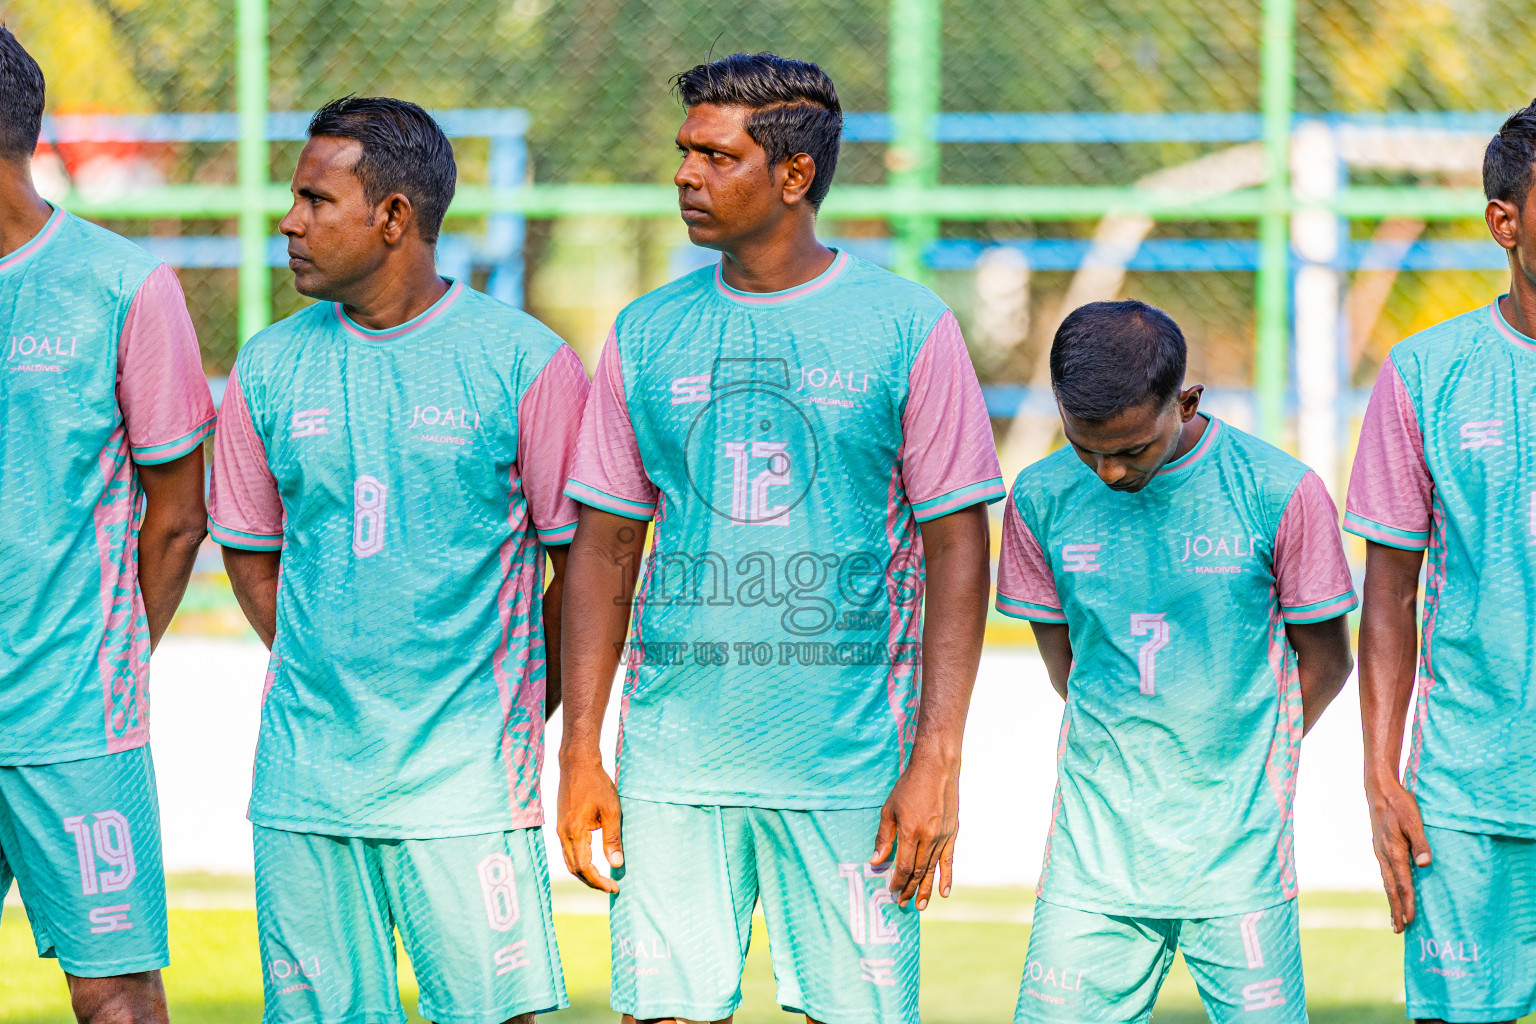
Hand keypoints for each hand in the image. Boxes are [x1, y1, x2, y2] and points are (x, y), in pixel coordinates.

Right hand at [557, 759, 622, 892]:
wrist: (577, 764)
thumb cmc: (597, 784)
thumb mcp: (611, 811)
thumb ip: (612, 839)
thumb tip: (616, 864)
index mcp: (575, 832)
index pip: (585, 867)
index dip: (599, 881)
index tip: (614, 887)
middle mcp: (563, 834)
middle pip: (575, 869)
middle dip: (592, 882)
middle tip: (611, 887)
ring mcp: (560, 830)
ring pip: (569, 861)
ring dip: (584, 874)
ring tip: (602, 880)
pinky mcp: (561, 825)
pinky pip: (567, 851)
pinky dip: (578, 862)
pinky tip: (591, 862)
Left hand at [870, 752, 958, 910]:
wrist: (937, 769)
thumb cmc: (909, 786)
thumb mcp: (889, 809)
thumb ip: (884, 838)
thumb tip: (876, 862)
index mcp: (911, 831)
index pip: (905, 865)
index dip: (898, 881)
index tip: (891, 890)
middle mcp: (929, 837)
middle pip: (919, 871)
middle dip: (909, 888)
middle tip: (902, 902)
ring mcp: (943, 836)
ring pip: (933, 869)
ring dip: (926, 888)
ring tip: (920, 905)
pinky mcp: (952, 833)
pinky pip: (949, 860)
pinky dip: (946, 877)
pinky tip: (943, 892)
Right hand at [1366, 771, 1431, 932]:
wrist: (1378, 788)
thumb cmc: (1400, 803)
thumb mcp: (1414, 820)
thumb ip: (1421, 842)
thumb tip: (1425, 865)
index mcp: (1393, 850)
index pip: (1402, 883)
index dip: (1407, 902)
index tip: (1410, 920)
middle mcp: (1383, 854)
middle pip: (1390, 887)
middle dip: (1396, 909)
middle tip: (1398, 930)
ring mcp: (1379, 851)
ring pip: (1386, 881)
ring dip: (1391, 900)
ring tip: (1395, 918)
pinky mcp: (1379, 846)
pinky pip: (1384, 872)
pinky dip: (1388, 886)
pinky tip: (1391, 890)